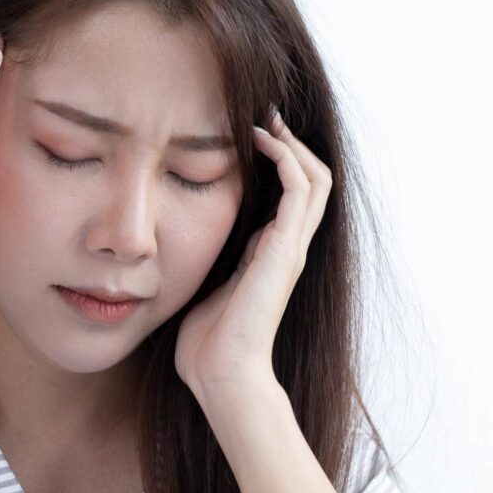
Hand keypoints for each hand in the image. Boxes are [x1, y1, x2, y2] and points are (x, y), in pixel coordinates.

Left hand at [174, 107, 332, 401]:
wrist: (223, 376)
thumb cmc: (207, 346)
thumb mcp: (204, 290)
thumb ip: (206, 266)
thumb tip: (177, 248)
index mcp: (270, 257)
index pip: (289, 199)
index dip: (277, 164)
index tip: (248, 137)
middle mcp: (288, 249)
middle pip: (311, 182)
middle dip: (291, 145)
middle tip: (264, 117)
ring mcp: (291, 249)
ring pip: (315, 179)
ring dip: (292, 144)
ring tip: (265, 121)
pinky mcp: (285, 250)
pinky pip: (299, 190)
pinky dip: (285, 158)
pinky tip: (260, 141)